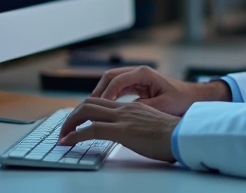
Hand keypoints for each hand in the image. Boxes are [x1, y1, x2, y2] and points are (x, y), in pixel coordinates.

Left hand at [57, 98, 179, 162]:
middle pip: (89, 103)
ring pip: (86, 111)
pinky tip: (67, 142)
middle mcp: (124, 108)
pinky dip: (74, 135)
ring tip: (63, 136)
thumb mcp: (153, 125)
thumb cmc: (173, 135)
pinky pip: (91, 129)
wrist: (183, 136)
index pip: (102, 101)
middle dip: (73, 115)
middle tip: (65, 128)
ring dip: (70, 123)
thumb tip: (135, 135)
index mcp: (132, 107)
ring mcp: (122, 118)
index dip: (85, 109)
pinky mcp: (121, 130)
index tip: (78, 121)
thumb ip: (140, 125)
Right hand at [89, 65, 230, 115]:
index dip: (105, 94)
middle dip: (98, 91)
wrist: (194, 97)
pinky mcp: (137, 85)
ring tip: (92, 109)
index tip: (99, 108)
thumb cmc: (182, 100)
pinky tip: (104, 108)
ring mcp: (137, 78)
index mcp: (143, 73)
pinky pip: (117, 88)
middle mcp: (138, 72)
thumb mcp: (162, 106)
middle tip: (89, 108)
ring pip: (111, 82)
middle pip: (109, 77)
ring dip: (101, 93)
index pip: (116, 80)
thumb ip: (142, 108)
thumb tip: (122, 112)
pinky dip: (109, 96)